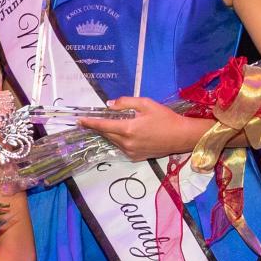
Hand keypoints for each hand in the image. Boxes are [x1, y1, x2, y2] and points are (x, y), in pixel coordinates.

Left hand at [79, 96, 207, 162]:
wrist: (181, 136)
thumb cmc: (165, 118)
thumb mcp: (146, 104)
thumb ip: (126, 103)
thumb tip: (110, 105)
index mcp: (128, 129)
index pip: (103, 126)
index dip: (90, 123)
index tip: (79, 120)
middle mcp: (126, 143)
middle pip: (106, 134)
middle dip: (98, 127)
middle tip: (91, 120)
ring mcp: (130, 152)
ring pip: (113, 141)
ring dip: (110, 133)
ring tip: (110, 124)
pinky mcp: (135, 157)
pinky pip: (122, 147)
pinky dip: (120, 139)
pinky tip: (125, 133)